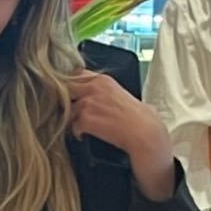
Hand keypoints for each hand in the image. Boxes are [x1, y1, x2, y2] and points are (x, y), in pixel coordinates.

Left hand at [68, 73, 175, 200]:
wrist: (144, 132)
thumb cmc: (136, 116)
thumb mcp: (119, 93)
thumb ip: (102, 89)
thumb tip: (88, 93)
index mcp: (102, 79)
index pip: (75, 74)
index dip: (71, 85)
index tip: (72, 94)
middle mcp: (94, 87)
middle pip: (66, 89)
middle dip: (66, 100)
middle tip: (70, 111)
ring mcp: (89, 103)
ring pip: (68, 110)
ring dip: (72, 120)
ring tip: (82, 127)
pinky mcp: (86, 119)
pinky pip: (73, 126)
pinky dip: (77, 133)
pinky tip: (85, 135)